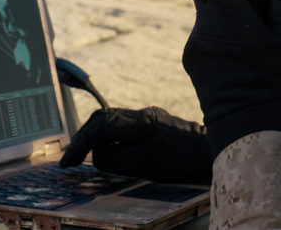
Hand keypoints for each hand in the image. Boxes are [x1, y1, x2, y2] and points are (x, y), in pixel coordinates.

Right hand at [59, 107, 210, 183]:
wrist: (213, 153)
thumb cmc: (183, 161)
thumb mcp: (146, 165)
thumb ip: (116, 158)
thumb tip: (97, 154)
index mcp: (142, 121)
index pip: (102, 126)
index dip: (81, 144)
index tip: (68, 162)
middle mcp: (144, 114)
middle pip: (104, 119)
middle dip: (83, 138)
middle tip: (69, 161)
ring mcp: (149, 118)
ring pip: (112, 123)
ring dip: (95, 138)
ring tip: (81, 158)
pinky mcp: (153, 125)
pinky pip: (123, 129)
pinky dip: (109, 140)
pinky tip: (106, 154)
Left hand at [183, 0, 280, 157]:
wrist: (248, 127)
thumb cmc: (275, 81)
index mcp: (227, 17)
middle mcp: (203, 26)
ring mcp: (193, 43)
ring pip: (207, 3)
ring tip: (258, 17)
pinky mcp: (191, 56)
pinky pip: (207, 25)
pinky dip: (224, 19)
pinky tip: (246, 41)